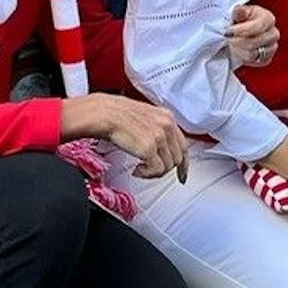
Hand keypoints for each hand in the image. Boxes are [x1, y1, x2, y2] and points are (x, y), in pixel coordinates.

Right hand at [60, 94, 188, 182]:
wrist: (104, 113)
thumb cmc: (117, 115)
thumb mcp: (145, 117)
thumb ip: (157, 130)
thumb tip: (161, 149)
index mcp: (167, 117)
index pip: (184, 145)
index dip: (184, 163)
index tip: (182, 174)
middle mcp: (167, 125)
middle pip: (178, 158)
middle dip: (164, 168)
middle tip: (150, 170)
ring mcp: (159, 136)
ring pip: (168, 166)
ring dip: (153, 172)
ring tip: (140, 167)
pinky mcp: (149, 147)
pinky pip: (156, 171)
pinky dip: (146, 174)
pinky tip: (136, 169)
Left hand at [226, 4, 279, 67]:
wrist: (245, 30)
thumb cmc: (243, 19)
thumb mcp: (239, 12)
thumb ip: (239, 12)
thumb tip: (239, 11)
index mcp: (268, 18)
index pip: (256, 27)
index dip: (239, 31)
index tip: (227, 32)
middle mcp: (273, 33)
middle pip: (252, 43)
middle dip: (236, 42)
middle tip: (227, 39)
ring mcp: (272, 47)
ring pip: (251, 55)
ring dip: (237, 51)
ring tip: (231, 45)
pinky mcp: (267, 59)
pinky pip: (253, 62)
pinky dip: (243, 58)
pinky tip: (239, 51)